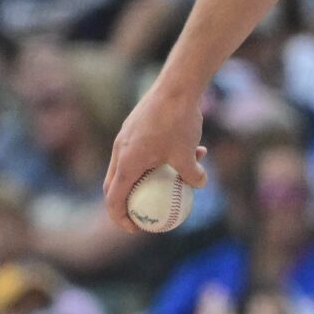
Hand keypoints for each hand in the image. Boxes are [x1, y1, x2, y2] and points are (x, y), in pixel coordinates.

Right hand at [103, 78, 208, 232]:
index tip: (136, 228)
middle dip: (128, 202)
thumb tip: (199, 185)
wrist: (176, 85)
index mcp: (125, 162)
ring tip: (176, 184)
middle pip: (117, 184)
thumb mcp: (187, 154)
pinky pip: (146, 149)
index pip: (114, 199)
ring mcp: (127, 136)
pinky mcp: (137, 125)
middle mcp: (120, 150)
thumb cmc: (178, 122)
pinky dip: (162, 156)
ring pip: (135, 165)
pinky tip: (198, 151)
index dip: (120, 219)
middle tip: (146, 214)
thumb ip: (192, 175)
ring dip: (151, 177)